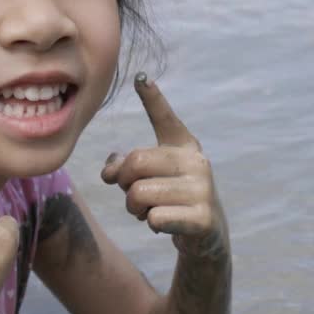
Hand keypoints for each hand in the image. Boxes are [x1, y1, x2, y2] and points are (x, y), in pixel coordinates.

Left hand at [101, 73, 226, 259]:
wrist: (204, 235)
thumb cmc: (170, 199)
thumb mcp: (147, 179)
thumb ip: (124, 168)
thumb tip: (109, 170)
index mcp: (183, 146)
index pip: (165, 119)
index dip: (152, 98)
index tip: (141, 78)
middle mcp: (196, 161)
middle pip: (135, 162)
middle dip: (124, 184)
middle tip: (135, 196)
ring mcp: (203, 189)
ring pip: (139, 194)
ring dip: (135, 209)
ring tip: (151, 211)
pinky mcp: (203, 217)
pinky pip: (154, 218)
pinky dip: (152, 225)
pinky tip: (166, 224)